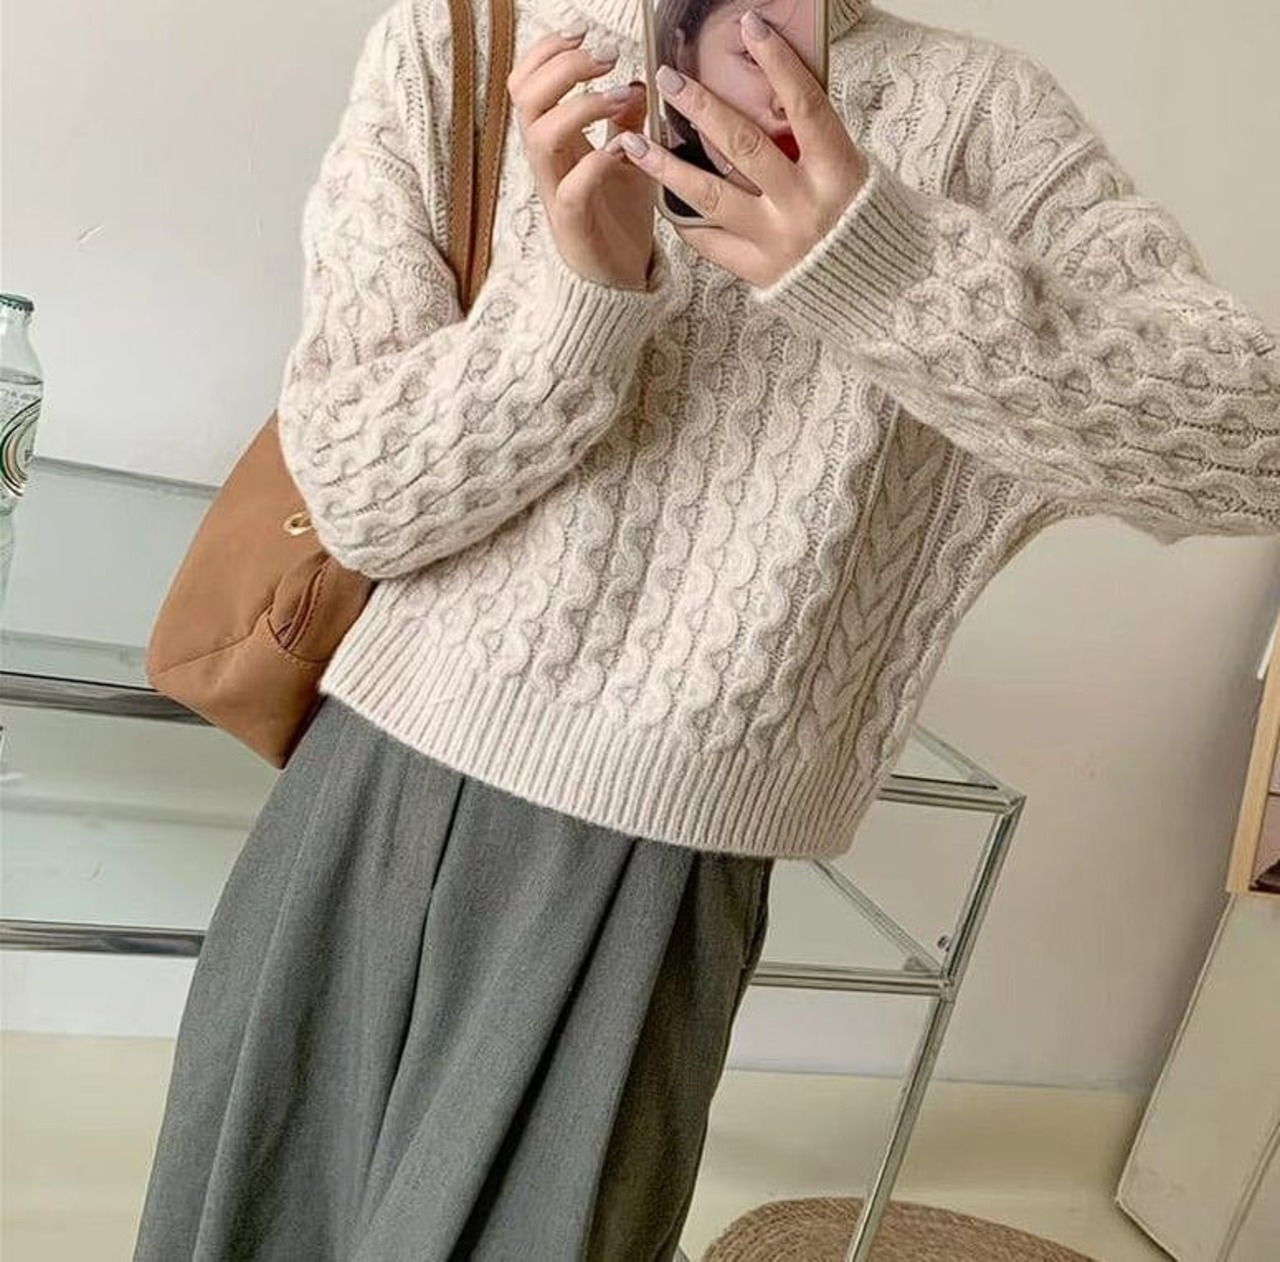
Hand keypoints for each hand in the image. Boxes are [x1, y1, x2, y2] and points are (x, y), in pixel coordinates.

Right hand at [508, 26, 656, 290]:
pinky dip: (599, 159)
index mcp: (555, 141)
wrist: (620, 279)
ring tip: (619, 96)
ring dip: (581, 106)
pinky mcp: (574, 223)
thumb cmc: (619, 218)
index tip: (584, 31)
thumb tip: (636, 81)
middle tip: (606, 56)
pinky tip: (627, 149)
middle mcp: (548, 162)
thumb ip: (627, 122)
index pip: (525, 82)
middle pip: (524, 97)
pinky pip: (573, 185)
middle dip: (563, 65)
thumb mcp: (630, 160)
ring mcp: (556, 192)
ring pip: (540, 135)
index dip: (547, 50)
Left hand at [605, 8, 867, 288]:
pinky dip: (685, 217)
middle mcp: (805, 205)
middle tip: (668, 80)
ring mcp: (778, 241)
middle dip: (701, 108)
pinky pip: (711, 241)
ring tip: (635, 142)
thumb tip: (770, 95)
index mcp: (837, 172)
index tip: (751, 26)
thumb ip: (811, 142)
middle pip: (744, 146)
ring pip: (712, 196)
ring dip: (667, 167)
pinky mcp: (758, 271)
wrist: (875, 288)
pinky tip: (661, 195)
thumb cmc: (861, 220)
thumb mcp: (849, 171)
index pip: (806, 106)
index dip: (778, 64)